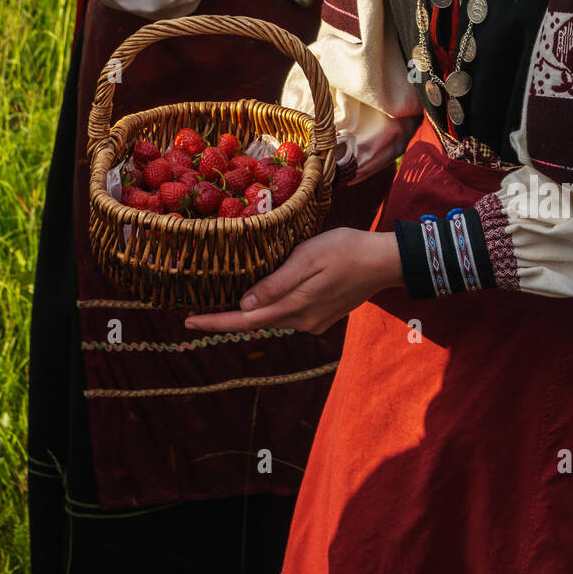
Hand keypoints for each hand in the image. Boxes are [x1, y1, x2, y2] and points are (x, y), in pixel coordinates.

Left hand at [184, 228, 403, 335]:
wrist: (384, 261)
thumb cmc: (345, 251)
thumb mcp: (306, 259)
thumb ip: (275, 284)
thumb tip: (244, 305)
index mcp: (294, 307)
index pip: (244, 319)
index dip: (215, 321)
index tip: (188, 322)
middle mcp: (301, 321)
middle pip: (257, 321)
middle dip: (228, 317)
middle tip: (199, 310)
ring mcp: (314, 321)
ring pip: (274, 317)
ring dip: (253, 310)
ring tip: (228, 298)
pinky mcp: (323, 316)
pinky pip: (291, 313)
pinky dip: (275, 305)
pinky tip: (269, 293)